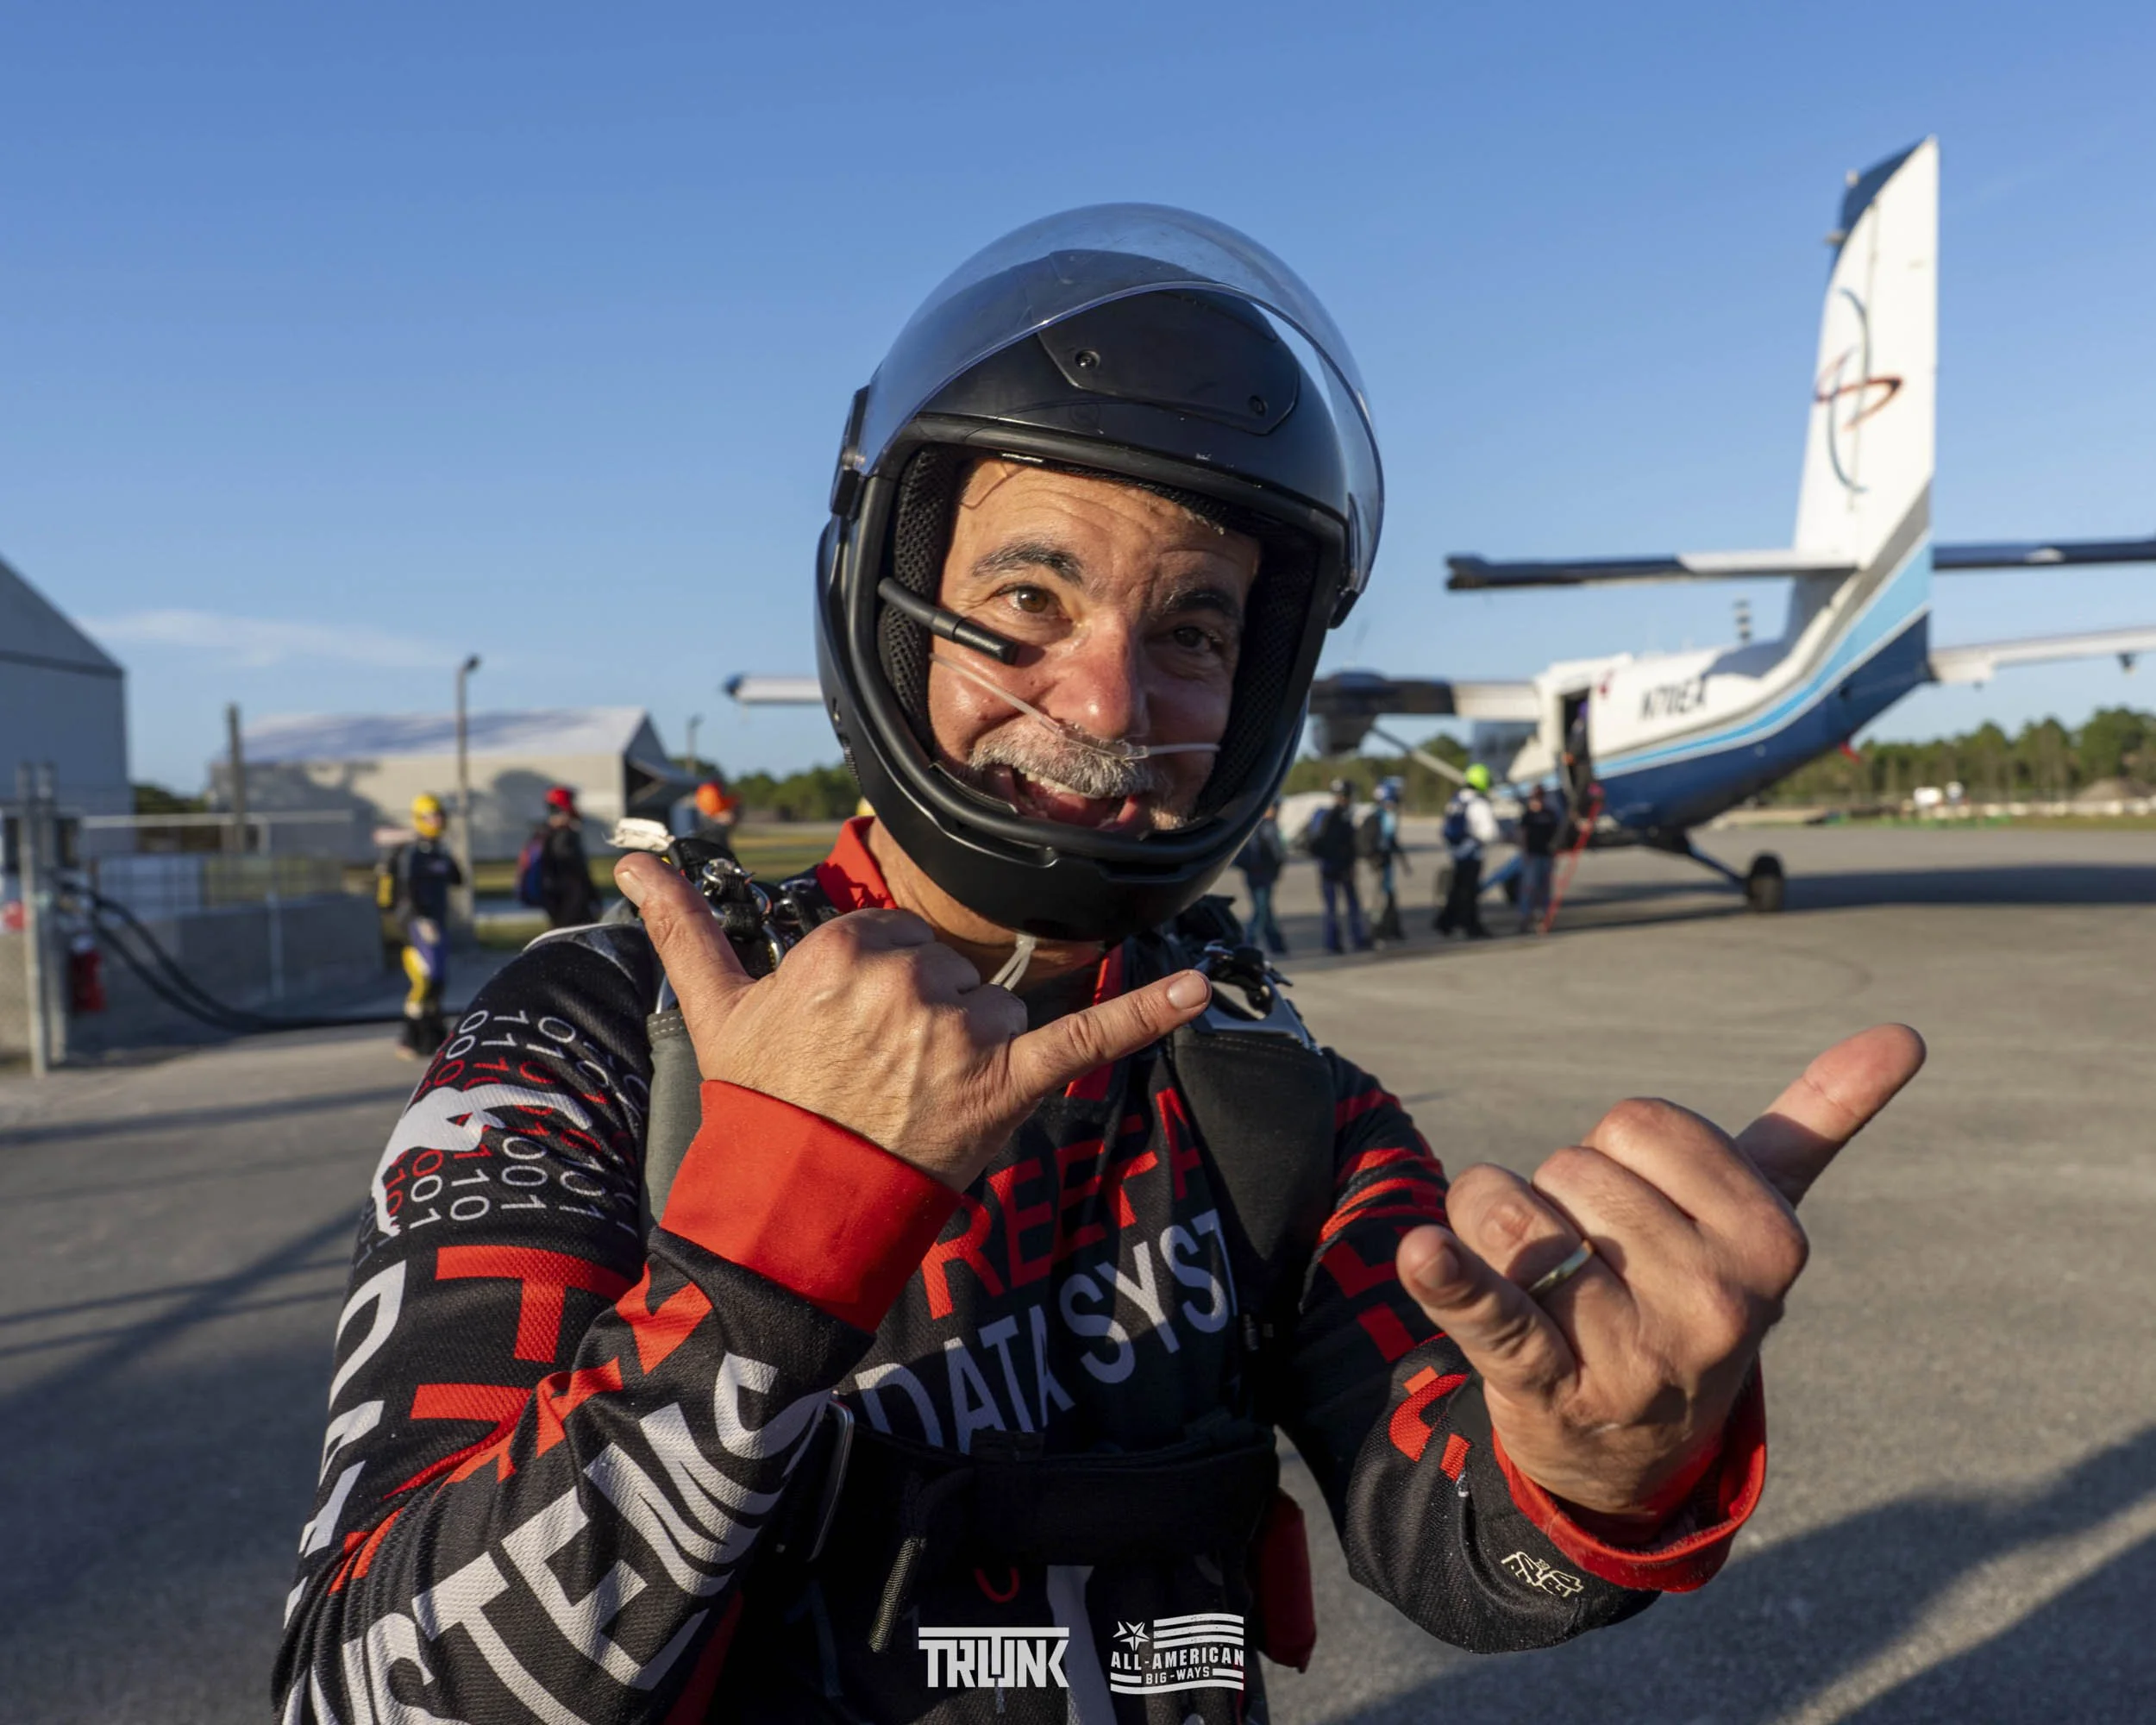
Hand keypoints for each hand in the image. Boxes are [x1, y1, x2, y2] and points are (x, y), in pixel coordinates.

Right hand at [616, 854, 1211, 1190]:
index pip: (899, 940)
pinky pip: (1087, 1036)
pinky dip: (1147, 1013)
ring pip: (998, 1011)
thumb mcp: (716, 1008)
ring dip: (975, 1050)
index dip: (884, 991)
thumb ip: (683, 926)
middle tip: (880, 1080)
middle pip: (951, 973)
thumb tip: (631, 858)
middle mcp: (906, 980)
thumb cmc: (758, 1106)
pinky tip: (1201, 988)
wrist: (791, 1208)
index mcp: (845, 951)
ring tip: (919, 1102)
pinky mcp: (1009, 1079)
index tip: (852, 1040)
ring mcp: (960, 1031)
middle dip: (929, 1020)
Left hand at [1396, 1025, 1924, 1521]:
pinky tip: (1423, 1254)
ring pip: (1510, 1213)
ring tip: (1540, 1287)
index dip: (1621, 1153)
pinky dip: (1449, 1282)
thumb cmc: (1688, 1293)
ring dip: (1495, 1230)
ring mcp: (1632, 1352)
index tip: (1647, 1211)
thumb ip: (1821, 1120)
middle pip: (1572, 1165)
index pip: (1640, 1120)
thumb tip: (1906, 1032)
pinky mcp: (1547, 1387)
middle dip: (1563, 1197)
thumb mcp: (1760, 1216)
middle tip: (1596, 1266)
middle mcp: (1713, 1303)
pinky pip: (1491, 1314)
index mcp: (1770, 1244)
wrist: (1633, 1446)